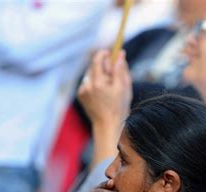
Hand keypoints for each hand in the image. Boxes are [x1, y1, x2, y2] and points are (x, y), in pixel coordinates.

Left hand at [78, 49, 131, 168]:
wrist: (108, 125)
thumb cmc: (119, 107)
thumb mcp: (124, 87)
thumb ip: (121, 69)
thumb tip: (120, 54)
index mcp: (98, 82)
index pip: (97, 60)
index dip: (103, 54)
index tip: (110, 52)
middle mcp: (88, 85)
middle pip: (93, 66)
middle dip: (103, 65)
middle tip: (113, 69)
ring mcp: (83, 90)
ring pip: (91, 74)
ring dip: (99, 75)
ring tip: (110, 86)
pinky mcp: (81, 95)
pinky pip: (88, 82)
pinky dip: (95, 83)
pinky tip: (103, 93)